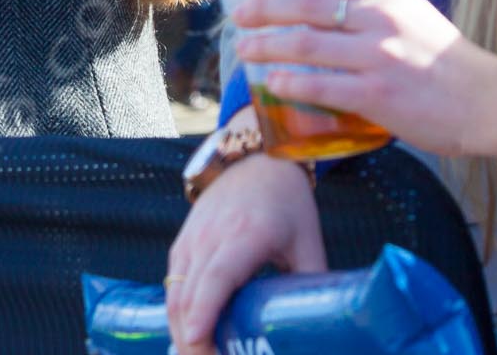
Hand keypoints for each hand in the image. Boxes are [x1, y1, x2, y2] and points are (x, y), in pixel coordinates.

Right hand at [167, 145, 324, 353]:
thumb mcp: (310, 242)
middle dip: (190, 338)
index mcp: (246, 234)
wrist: (256, 160)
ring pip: (175, 292)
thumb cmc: (288, 204)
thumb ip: (313, 284)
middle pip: (189, 293)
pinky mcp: (183, 242)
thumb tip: (323, 329)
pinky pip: (172, 282)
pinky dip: (177, 313)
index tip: (199, 341)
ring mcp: (192, 237)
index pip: (218, 277)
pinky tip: (187, 337)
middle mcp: (212, 235)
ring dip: (180, 331)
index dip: (206, 311)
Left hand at [233, 0, 496, 162]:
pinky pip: (320, 85)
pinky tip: (273, 84)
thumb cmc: (448, 61)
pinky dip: (290, 83)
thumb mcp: (415, 13)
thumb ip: (374, 6)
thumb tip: (324, 4)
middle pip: (305, 4)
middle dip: (264, 9)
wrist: (492, 103)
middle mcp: (382, 18)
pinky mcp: (377, 94)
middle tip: (240, 17)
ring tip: (245, 51)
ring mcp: (379, 56)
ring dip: (266, 46)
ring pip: (304, 44)